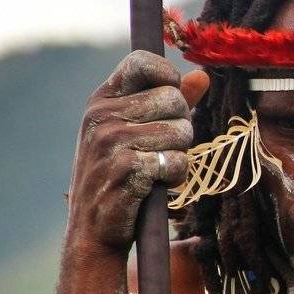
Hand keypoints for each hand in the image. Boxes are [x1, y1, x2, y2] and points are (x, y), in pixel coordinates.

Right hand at [65, 50, 210, 252]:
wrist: (92, 231)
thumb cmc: (119, 175)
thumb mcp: (134, 131)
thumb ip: (170, 101)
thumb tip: (202, 75)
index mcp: (102, 100)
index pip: (142, 61)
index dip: (167, 76)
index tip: (169, 100)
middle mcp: (102, 115)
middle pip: (173, 98)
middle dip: (180, 126)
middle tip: (162, 148)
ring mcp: (111, 142)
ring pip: (181, 131)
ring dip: (179, 154)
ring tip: (156, 168)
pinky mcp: (126, 170)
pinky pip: (177, 162)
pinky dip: (175, 177)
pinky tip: (155, 186)